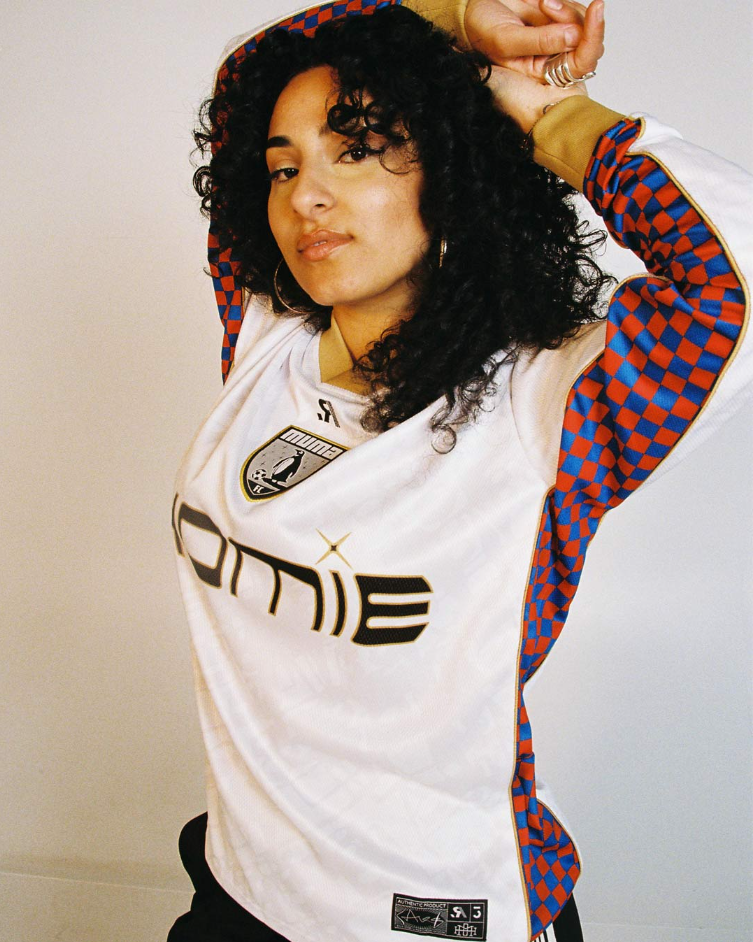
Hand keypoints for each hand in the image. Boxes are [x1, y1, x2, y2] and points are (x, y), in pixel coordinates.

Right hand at [465, 0, 596, 80]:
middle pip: (588, 43)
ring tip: (541, 4)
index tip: (595, 12)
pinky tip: (543, 2)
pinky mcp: (559, 20)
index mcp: (542, 74)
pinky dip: (564, 2)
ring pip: (583, 23)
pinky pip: (576, 9)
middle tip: (548, 6)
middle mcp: (554, 59)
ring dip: (566, 8)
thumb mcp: (506, 40)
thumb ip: (538, 41)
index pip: (580, 64)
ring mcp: (558, 39)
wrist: (473, 10)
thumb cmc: (483, 31)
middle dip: (575, 20)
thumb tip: (574, 35)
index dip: (591, 40)